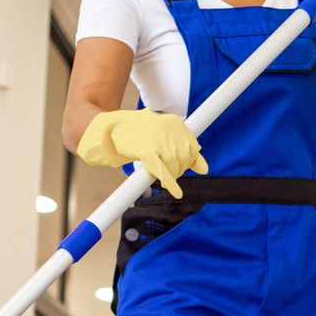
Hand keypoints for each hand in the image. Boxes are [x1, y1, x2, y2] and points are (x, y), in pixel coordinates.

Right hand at [76, 109, 207, 195]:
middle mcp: (169, 130)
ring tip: (159, 173)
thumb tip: (205, 170)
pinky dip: (170, 183)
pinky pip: (163, 172)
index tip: (179, 164)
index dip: (187, 160)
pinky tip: (175, 192)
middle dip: (178, 168)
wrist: (110, 127)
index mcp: (175, 123)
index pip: (193, 148)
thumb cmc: (138, 132)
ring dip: (171, 175)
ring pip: (175, 167)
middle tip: (166, 169)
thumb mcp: (165, 134)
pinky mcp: (147, 152)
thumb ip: (185, 147)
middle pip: (185, 159)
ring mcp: (158, 141)